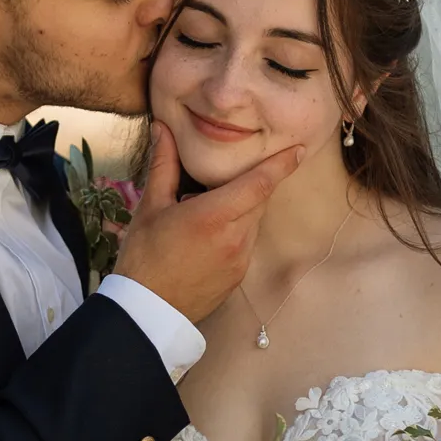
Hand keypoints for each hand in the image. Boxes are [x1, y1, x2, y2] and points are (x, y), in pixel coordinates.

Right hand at [115, 122, 303, 322]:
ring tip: (206, 213)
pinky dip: (235, 232)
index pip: (259, 183)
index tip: (297, 150)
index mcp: (214, 216)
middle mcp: (235, 237)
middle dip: (251, 184)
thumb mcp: (150, 207)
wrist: (147, 311)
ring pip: (253, 221)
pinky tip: (206, 238)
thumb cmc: (143, 257)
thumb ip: (164, 165)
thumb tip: (163, 129)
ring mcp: (240, 260)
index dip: (281, 165)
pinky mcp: (239, 276)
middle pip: (258, 200)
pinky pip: (246, 243)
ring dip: (241, 209)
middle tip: (226, 178)